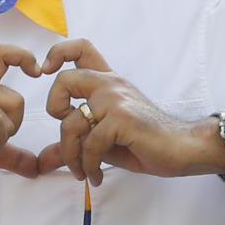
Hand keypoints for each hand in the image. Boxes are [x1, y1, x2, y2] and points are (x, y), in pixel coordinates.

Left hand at [36, 39, 224, 185]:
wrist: (182, 149)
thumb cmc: (144, 143)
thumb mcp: (102, 141)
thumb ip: (74, 144)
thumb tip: (42, 161)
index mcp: (107, 81)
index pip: (80, 48)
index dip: (57, 54)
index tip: (45, 73)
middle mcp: (110, 84)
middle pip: (64, 79)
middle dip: (54, 109)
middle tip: (67, 134)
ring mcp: (116, 99)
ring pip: (71, 122)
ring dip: (71, 154)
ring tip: (82, 171)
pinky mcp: (122, 118)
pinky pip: (90, 143)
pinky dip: (88, 165)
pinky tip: (96, 175)